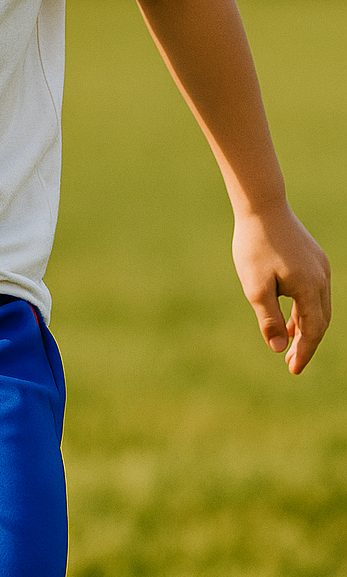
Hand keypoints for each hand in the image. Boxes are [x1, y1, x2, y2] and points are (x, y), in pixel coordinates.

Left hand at [231, 201, 331, 373]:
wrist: (262, 206)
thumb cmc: (255, 246)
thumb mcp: (255, 286)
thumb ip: (269, 318)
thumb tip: (280, 348)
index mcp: (310, 288)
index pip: (313, 330)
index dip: (304, 352)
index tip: (294, 370)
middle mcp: (322, 278)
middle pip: (321, 321)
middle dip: (307, 343)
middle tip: (292, 363)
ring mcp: (321, 267)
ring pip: (319, 306)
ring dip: (307, 326)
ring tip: (291, 343)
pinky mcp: (315, 259)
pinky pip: (316, 292)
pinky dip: (306, 309)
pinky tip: (292, 316)